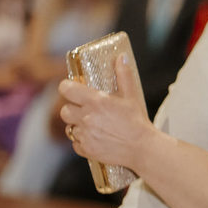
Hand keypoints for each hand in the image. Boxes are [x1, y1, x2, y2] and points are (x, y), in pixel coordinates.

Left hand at [58, 54, 154, 172]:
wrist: (142, 148)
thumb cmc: (137, 121)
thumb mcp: (132, 96)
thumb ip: (124, 75)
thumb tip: (121, 57)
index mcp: (96, 101)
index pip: (66, 89)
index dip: (67, 88)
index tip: (72, 89)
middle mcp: (86, 117)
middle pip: (65, 110)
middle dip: (72, 109)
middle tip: (85, 110)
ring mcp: (85, 135)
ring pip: (70, 128)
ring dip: (78, 126)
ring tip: (93, 126)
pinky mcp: (86, 150)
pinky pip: (76, 143)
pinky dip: (83, 141)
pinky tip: (95, 138)